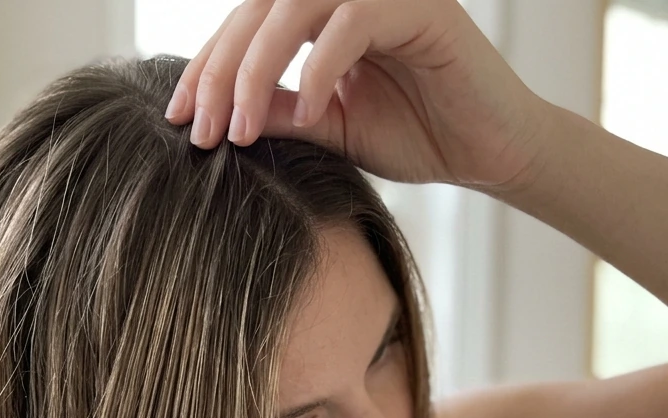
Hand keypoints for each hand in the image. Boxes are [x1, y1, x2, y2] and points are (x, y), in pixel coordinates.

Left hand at [165, 0, 551, 190]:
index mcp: (322, 16)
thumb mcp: (328, 129)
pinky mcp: (422, 8)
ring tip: (240, 129)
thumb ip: (277, 113)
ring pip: (295, 4)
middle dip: (219, 70)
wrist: (490, 153)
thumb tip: (217, 115)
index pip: (248, 24)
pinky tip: (307, 114)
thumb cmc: (417, 136)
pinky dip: (321, 67)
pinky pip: (353, 21)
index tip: (178, 118)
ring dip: (256, 65)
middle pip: (259, 7)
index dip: (206, 67)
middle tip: (200, 128)